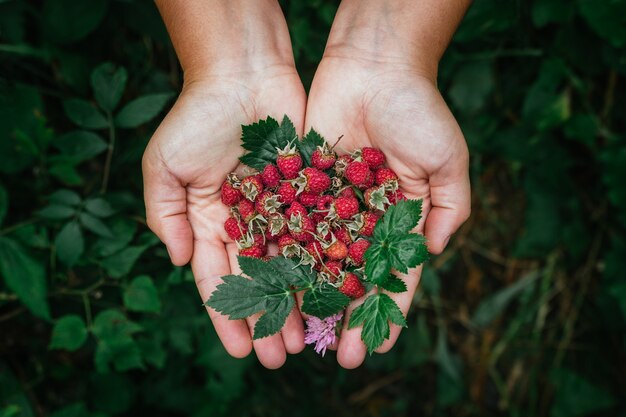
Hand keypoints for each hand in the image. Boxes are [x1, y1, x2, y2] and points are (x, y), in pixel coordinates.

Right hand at [143, 66, 306, 368]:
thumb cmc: (198, 116)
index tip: (241, 351)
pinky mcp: (310, 192)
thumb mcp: (165, 166)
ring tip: (310, 338)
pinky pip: (320, 233)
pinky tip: (335, 293)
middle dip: (268, 319)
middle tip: (281, 356)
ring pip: (293, 267)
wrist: (244, 73)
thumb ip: (167, 216)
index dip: (228, 318)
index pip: (219, 281)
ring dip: (299, 303)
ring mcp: (280, 209)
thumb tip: (182, 263)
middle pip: (259, 282)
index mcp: (211, 223)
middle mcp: (247, 223)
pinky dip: (326, 264)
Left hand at [305, 54, 470, 367]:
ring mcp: (330, 205)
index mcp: (399, 219)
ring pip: (318, 261)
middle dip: (346, 316)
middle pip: (353, 278)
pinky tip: (275, 290)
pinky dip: (282, 259)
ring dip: (311, 300)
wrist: (373, 66)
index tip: (378, 347)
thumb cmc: (418, 110)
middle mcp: (363, 219)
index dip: (387, 312)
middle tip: (338, 357)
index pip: (394, 277)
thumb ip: (449, 208)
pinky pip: (290, 227)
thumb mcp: (449, 161)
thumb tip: (435, 252)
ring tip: (301, 336)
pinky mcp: (300, 186)